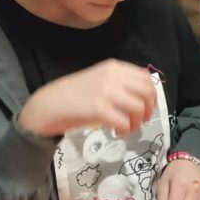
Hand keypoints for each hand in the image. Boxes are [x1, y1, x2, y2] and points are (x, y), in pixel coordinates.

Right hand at [18, 61, 155, 138]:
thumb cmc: (72, 95)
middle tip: (141, 120)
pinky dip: (125, 130)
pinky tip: (118, 133)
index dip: (152, 94)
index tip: (147, 107)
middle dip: (148, 109)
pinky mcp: (99, 109)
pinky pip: (124, 122)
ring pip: (138, 107)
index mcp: (113, 67)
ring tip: (127, 128)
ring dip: (137, 122)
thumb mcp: (99, 80)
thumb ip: (119, 83)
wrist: (47, 104)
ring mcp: (106, 92)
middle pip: (146, 91)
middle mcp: (112, 76)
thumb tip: (142, 96)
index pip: (145, 77)